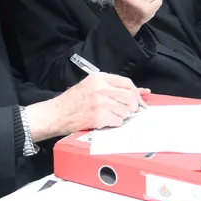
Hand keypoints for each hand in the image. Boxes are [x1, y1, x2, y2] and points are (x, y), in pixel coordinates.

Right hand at [26, 73, 150, 140]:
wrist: (57, 113)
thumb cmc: (74, 100)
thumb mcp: (92, 86)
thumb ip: (115, 87)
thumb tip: (143, 91)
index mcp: (98, 78)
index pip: (127, 83)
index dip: (135, 93)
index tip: (138, 100)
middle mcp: (100, 88)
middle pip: (130, 98)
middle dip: (131, 106)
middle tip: (126, 110)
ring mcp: (100, 103)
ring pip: (125, 111)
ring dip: (121, 115)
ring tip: (109, 114)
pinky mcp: (99, 117)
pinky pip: (118, 121)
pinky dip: (113, 123)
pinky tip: (104, 120)